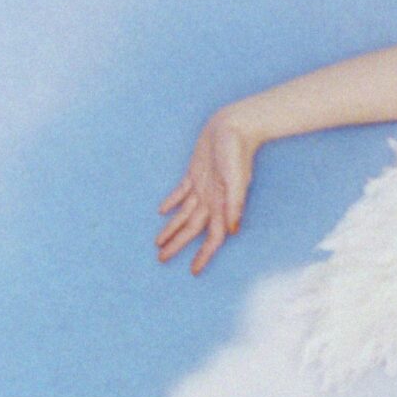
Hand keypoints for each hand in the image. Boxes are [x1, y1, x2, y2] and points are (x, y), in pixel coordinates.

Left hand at [157, 110, 256, 274]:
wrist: (235, 125)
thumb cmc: (237, 151)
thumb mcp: (237, 178)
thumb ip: (235, 203)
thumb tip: (232, 230)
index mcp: (223, 203)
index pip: (212, 236)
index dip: (204, 254)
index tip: (193, 271)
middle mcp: (213, 199)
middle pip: (193, 228)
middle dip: (178, 244)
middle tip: (162, 259)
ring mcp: (203, 187)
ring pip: (185, 214)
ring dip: (173, 228)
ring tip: (159, 243)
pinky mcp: (196, 173)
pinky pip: (182, 193)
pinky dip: (172, 202)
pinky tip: (163, 210)